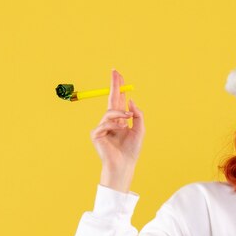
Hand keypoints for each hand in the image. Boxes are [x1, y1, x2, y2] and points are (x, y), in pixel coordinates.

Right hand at [90, 69, 144, 191]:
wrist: (124, 164)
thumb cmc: (131, 150)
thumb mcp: (140, 129)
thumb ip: (137, 114)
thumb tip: (130, 100)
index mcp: (119, 119)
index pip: (118, 100)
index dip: (118, 87)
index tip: (118, 75)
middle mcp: (110, 121)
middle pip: (111, 99)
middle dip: (114, 85)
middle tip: (115, 71)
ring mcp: (102, 127)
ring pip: (110, 112)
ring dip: (120, 114)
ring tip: (128, 119)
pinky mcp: (96, 134)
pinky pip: (105, 123)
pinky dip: (114, 125)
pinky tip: (121, 129)